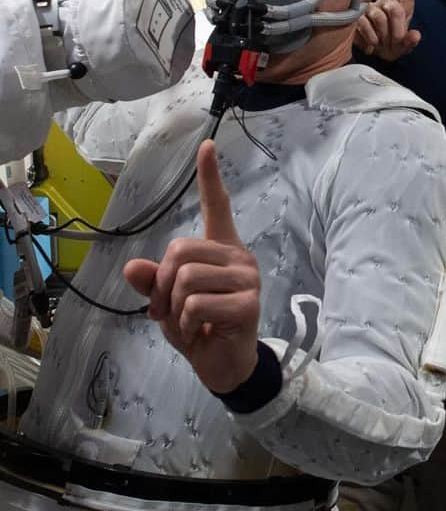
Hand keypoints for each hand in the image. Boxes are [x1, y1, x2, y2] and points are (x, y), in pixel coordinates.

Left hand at [124, 140, 260, 394]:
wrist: (224, 364)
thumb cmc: (199, 326)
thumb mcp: (167, 303)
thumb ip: (151, 282)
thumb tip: (132, 267)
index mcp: (221, 249)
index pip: (217, 206)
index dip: (209, 176)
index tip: (206, 146)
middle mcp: (238, 257)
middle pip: (180, 251)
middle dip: (161, 284)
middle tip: (166, 309)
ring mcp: (247, 278)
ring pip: (185, 278)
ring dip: (172, 308)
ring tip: (186, 321)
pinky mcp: (248, 303)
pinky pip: (196, 303)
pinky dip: (184, 322)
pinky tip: (198, 331)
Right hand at [354, 0, 425, 61]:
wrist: (374, 53)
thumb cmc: (392, 45)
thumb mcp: (404, 46)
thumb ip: (411, 41)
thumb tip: (415, 35)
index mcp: (402, 5)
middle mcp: (386, 1)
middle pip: (394, 9)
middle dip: (396, 29)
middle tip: (394, 41)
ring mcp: (371, 7)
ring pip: (378, 18)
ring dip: (382, 35)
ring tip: (382, 42)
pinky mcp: (357, 15)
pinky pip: (364, 24)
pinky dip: (370, 38)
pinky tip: (372, 44)